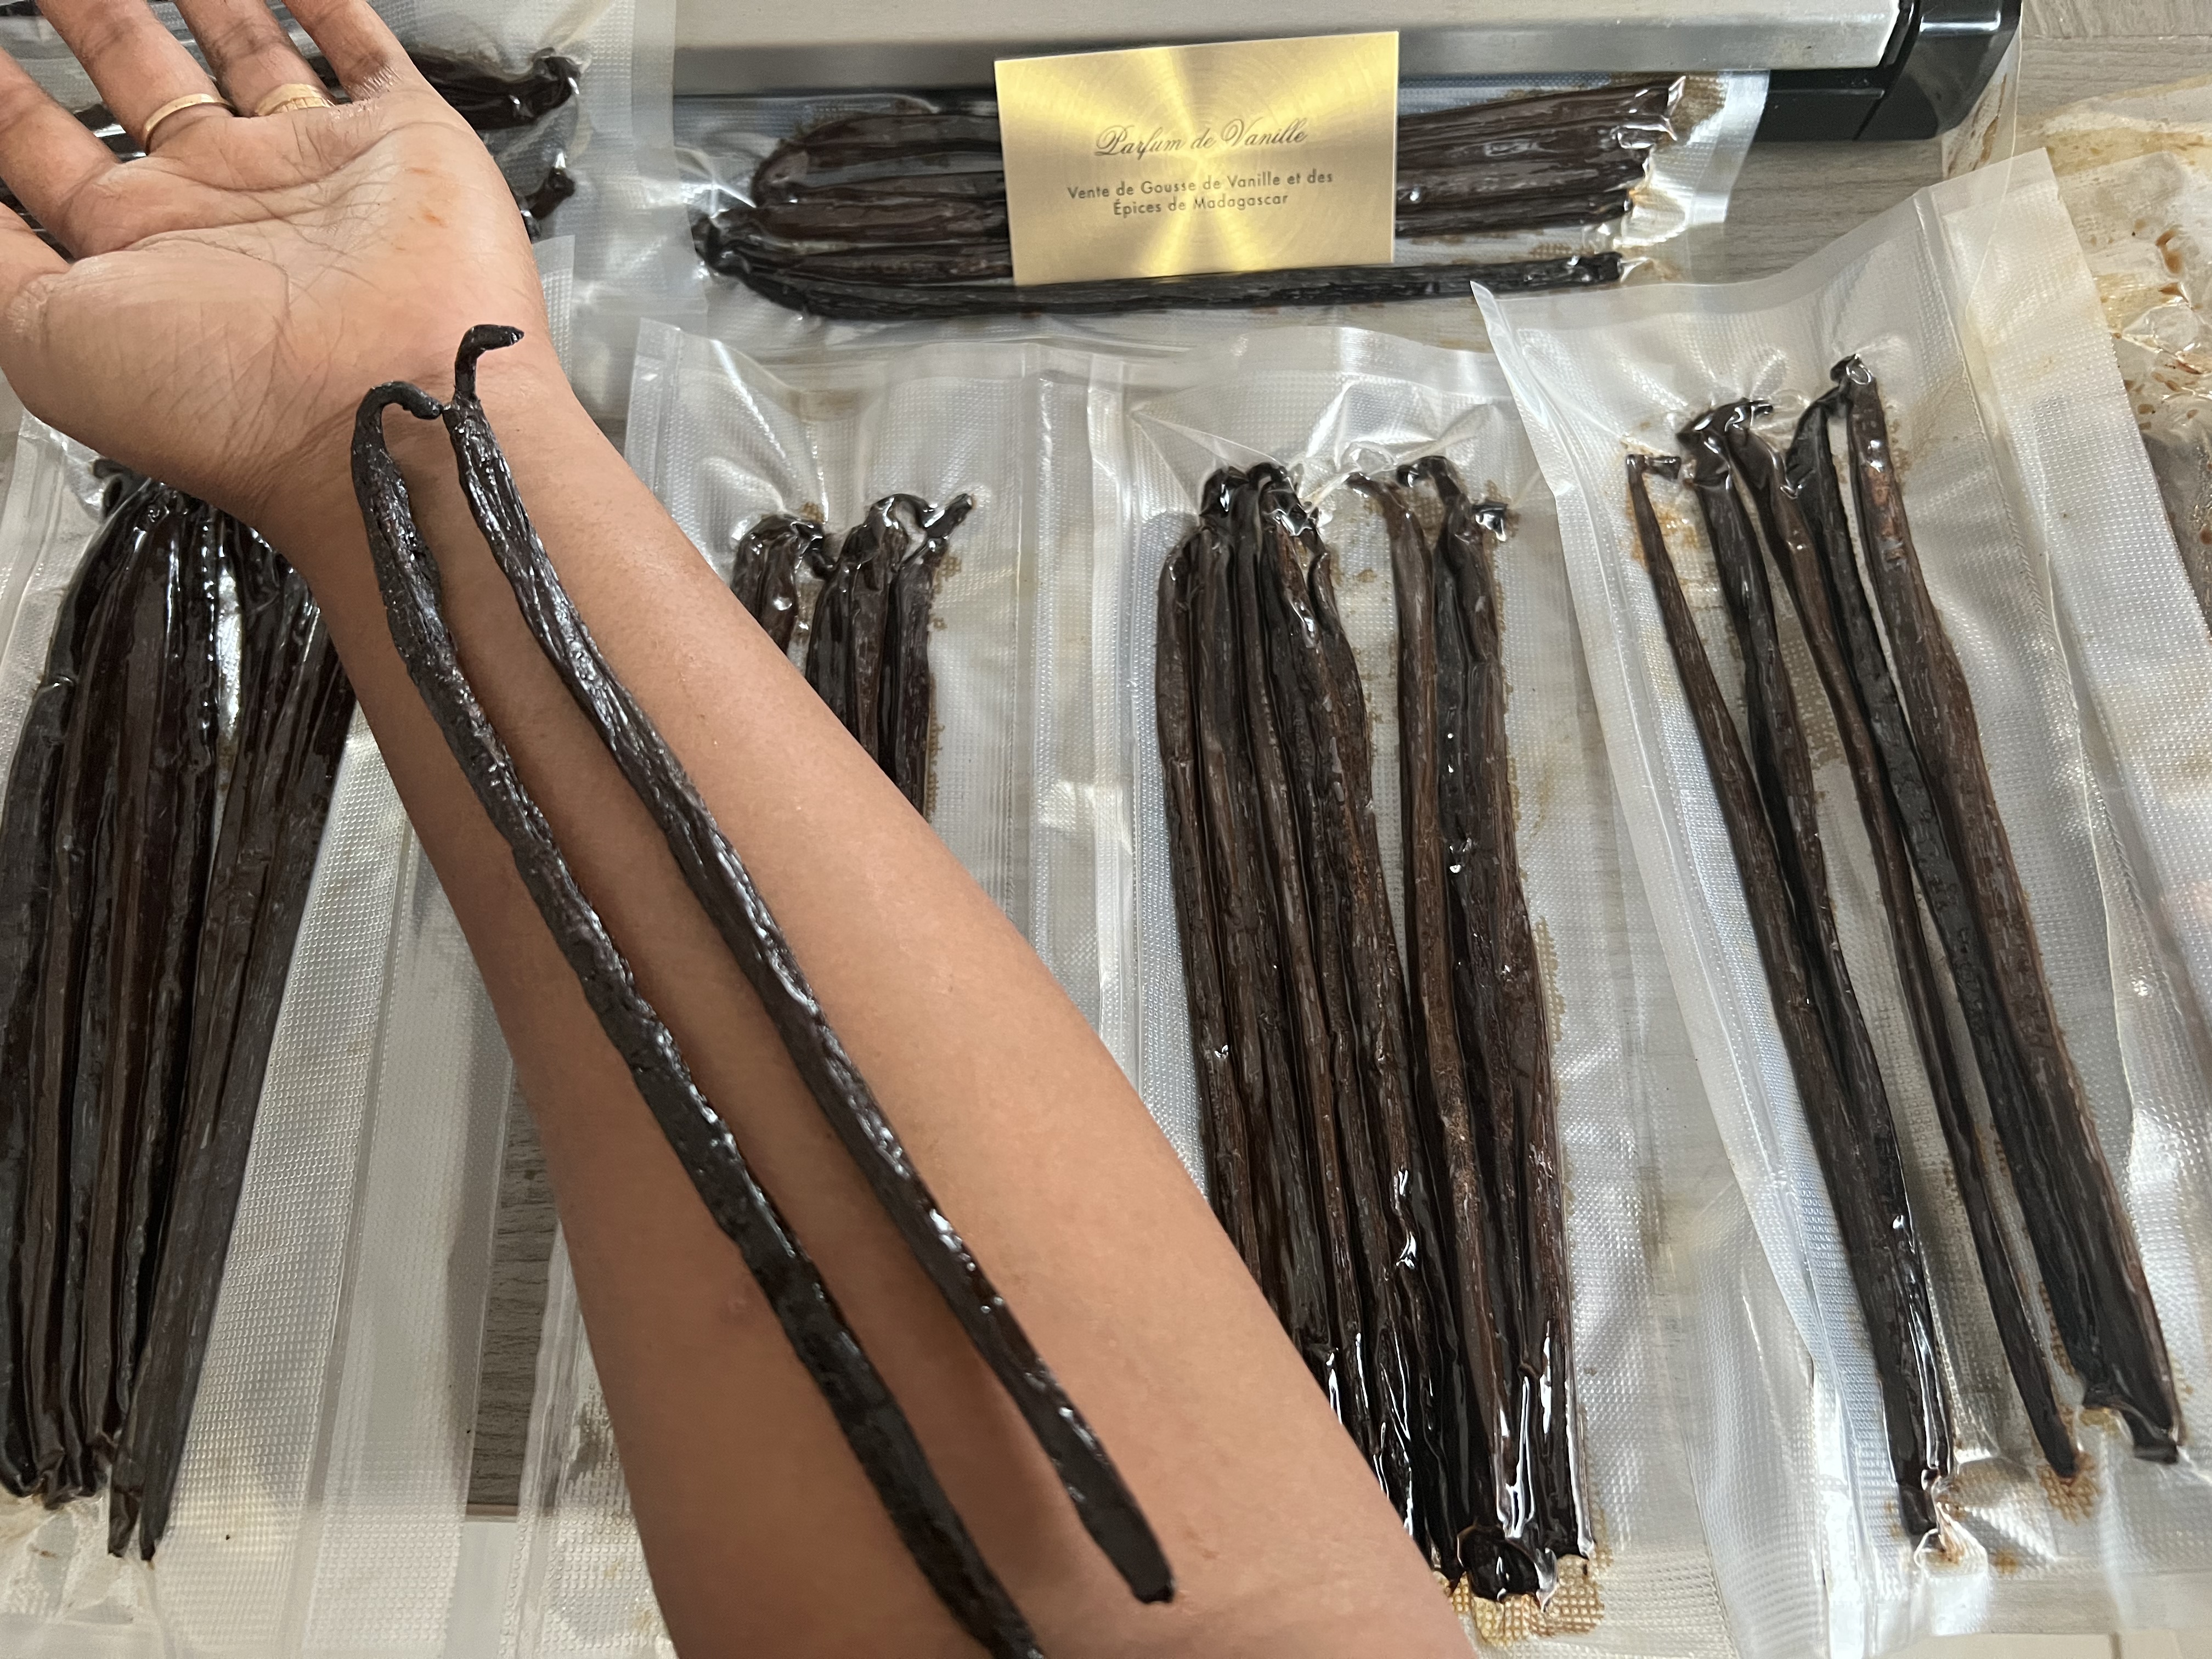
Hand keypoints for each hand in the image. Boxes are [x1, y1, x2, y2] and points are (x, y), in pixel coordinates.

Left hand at [0, 0, 564, 550]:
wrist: (387, 414)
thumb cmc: (232, 402)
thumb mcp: (43, 334)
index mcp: (140, 246)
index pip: (42, 140)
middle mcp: (226, 203)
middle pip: (137, 77)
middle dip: (89, 14)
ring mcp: (313, 169)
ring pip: (244, 52)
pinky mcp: (401, 140)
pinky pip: (361, 49)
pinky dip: (330, 3)